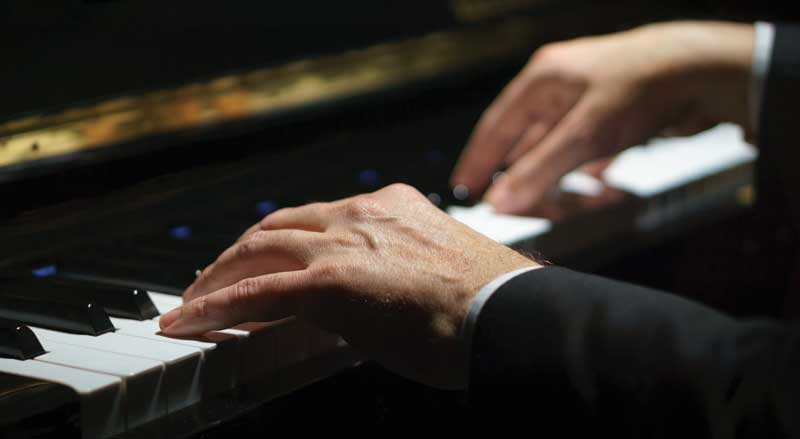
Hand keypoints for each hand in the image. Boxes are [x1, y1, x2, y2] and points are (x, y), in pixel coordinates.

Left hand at [159, 184, 538, 388]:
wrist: (507, 314)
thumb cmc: (491, 302)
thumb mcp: (442, 266)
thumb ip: (405, 265)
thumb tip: (389, 290)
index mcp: (392, 205)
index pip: (318, 216)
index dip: (282, 238)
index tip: (264, 256)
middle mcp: (360, 213)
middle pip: (278, 226)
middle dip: (240, 252)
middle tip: (215, 277)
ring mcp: (341, 244)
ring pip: (256, 252)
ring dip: (217, 277)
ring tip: (192, 301)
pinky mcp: (327, 284)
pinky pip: (253, 293)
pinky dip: (213, 307)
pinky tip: (187, 322)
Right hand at [451, 21, 754, 214]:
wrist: (702, 70)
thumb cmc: (639, 88)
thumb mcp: (582, 136)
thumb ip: (538, 171)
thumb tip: (498, 204)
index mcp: (540, 81)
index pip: (494, 128)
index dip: (478, 162)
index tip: (465, 190)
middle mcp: (558, 87)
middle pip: (525, 141)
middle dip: (524, 177)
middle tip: (516, 206)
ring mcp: (585, 99)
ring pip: (557, 148)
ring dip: (558, 177)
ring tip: (560, 202)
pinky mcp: (611, 112)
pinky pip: (586, 148)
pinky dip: (585, 169)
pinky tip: (593, 184)